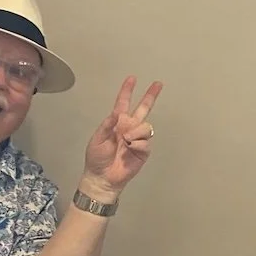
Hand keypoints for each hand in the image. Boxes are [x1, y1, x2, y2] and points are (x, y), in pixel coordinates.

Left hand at [81, 76, 162, 199]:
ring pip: (146, 126)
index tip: (132, 79)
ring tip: (126, 140)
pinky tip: (130, 148)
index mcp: (116, 123)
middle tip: (158, 84)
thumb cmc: (97, 159)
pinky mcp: (143, 151)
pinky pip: (146, 141)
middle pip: (143, 109)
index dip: (127, 91)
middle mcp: (129, 128)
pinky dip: (138, 143)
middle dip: (150, 96)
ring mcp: (137, 139)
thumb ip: (107, 125)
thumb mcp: (97, 139)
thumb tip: (117, 113)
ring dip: (136, 131)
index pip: (123, 104)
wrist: (102, 177)